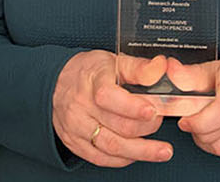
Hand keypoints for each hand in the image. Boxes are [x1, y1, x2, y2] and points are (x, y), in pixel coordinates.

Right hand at [52, 51, 172, 167]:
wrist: (56, 83)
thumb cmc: (89, 72)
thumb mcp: (113, 61)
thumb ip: (139, 67)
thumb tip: (160, 69)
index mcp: (91, 81)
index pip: (109, 96)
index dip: (133, 107)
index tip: (152, 110)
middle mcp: (80, 106)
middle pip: (118, 125)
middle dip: (147, 127)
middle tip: (159, 121)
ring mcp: (76, 127)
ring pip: (112, 146)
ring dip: (142, 151)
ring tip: (162, 151)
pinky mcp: (75, 143)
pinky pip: (102, 158)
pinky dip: (124, 159)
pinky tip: (137, 154)